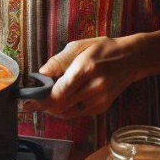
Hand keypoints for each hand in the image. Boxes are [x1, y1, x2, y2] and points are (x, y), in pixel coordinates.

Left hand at [23, 36, 142, 118]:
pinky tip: (62, 99)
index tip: (28, 100)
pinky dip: (66, 108)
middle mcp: (94, 87)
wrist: (132, 59)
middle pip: (61, 106)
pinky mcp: (102, 107)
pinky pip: (77, 113)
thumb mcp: (79, 46)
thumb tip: (41, 73)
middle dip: (43, 106)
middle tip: (31, 102)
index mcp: (86, 69)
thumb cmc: (103, 49)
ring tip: (45, 100)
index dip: (42, 99)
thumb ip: (59, 60)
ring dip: (53, 109)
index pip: (59, 92)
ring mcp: (100, 100)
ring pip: (68, 113)